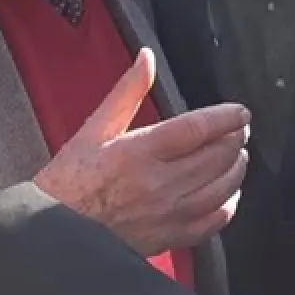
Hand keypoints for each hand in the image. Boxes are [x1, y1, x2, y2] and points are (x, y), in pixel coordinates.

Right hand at [34, 48, 250, 255]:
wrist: (53, 235)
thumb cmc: (69, 180)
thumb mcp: (94, 129)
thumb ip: (127, 92)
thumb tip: (146, 57)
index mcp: (139, 151)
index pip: (197, 129)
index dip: (225, 118)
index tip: (240, 111)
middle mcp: (158, 183)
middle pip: (215, 157)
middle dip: (235, 139)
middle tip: (239, 129)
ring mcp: (166, 213)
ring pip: (220, 188)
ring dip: (236, 168)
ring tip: (238, 154)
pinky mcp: (168, 238)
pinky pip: (211, 223)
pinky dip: (228, 206)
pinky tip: (228, 194)